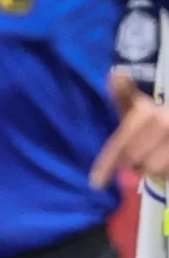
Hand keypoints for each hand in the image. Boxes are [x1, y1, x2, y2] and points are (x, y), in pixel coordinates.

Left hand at [91, 69, 168, 186]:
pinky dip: (166, 172)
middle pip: (133, 160)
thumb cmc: (154, 117)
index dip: (106, 165)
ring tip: (159, 154)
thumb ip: (124, 94)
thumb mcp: (138, 106)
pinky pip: (167, 173)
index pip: (120, 145)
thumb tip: (115, 72)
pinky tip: (167, 160)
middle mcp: (164, 122)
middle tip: (144, 150)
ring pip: (151, 169)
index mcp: (147, 113)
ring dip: (152, 167)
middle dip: (134, 161)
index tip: (95, 184)